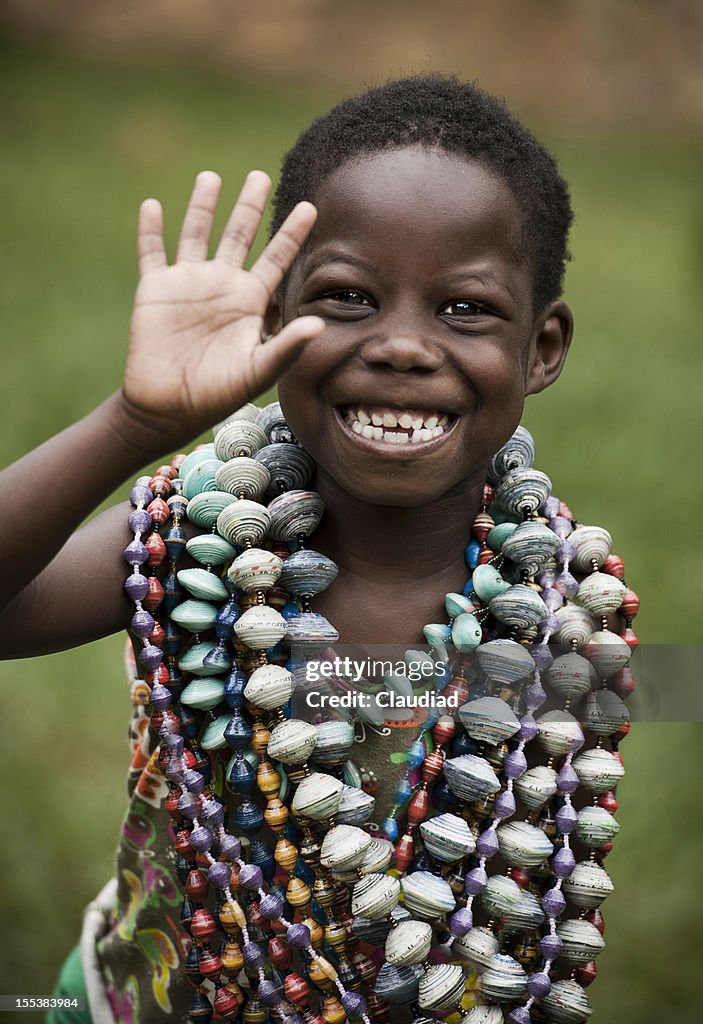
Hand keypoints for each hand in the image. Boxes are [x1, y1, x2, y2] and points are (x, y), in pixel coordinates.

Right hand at [123, 170, 323, 444]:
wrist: (170, 407)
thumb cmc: (219, 394)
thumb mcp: (258, 370)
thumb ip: (286, 346)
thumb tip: (317, 324)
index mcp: (250, 301)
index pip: (276, 259)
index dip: (292, 234)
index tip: (311, 207)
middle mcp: (221, 285)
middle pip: (239, 235)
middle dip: (250, 206)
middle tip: (261, 175)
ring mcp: (188, 283)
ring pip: (197, 234)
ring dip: (203, 206)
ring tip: (211, 177)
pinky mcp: (156, 289)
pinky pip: (152, 252)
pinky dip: (151, 230)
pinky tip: (153, 205)